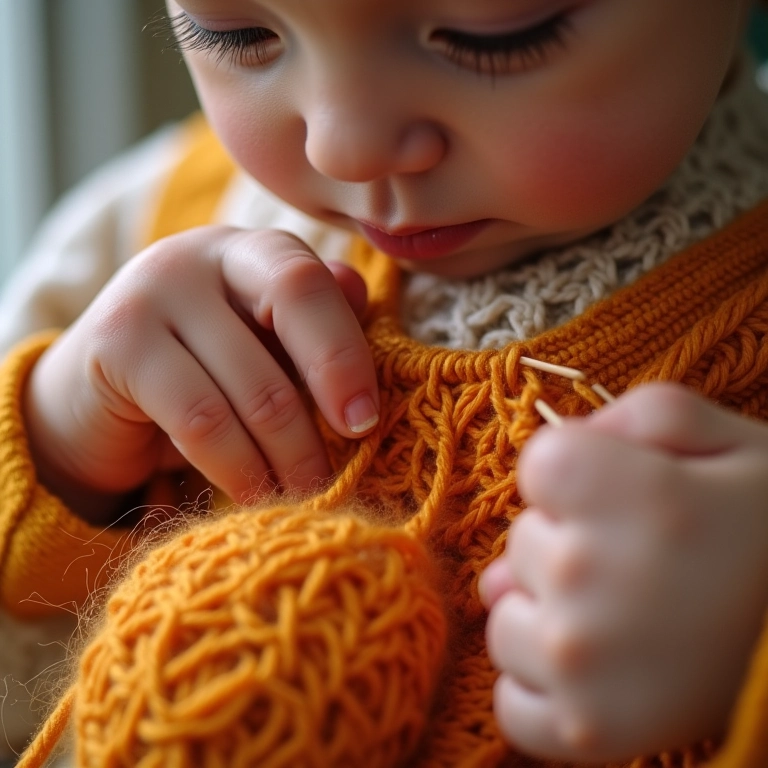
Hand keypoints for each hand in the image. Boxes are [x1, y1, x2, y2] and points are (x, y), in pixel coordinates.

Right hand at [23, 227, 378, 520]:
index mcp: (251, 249)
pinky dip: (237, 467)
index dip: (346, 351)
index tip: (365, 422)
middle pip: (290, 304)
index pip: (312, 280)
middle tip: (336, 469)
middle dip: (328, 393)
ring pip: (252, 384)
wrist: (94, 403)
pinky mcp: (114, 344)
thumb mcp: (263, 350)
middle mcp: (202, 255)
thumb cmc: (202, 376)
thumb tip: (359, 291)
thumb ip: (313, 323)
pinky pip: (201, 419)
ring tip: (301, 493)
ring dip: (286, 455)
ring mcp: (151, 292)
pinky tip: (252, 493)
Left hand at [480, 383, 767, 761]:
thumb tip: (555, 449)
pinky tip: (598, 674)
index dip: (581, 475)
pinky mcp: (586, 729)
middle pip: (522, 542)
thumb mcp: (736, 444)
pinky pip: (513, 704)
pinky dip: (544, 691)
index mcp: (620, 490)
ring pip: (507, 620)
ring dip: (549, 617)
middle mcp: (583, 573)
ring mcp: (578, 660)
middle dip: (567, 544)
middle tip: (642, 564)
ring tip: (623, 620)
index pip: (538, 464)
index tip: (623, 496)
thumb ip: (644, 415)